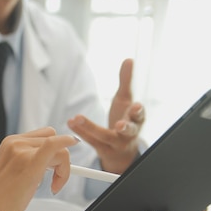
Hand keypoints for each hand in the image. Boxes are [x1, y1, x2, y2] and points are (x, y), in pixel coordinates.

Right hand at [0, 127, 78, 210]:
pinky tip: (73, 147)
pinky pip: (54, 146)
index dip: (53, 150)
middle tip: (54, 181)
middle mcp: (15, 143)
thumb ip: (26, 160)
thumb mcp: (10, 170)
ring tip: (52, 185)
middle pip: (52, 140)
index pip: (42, 137)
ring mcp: (22, 152)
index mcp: (9, 143)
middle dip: (58, 160)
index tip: (54, 167)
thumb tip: (50, 160)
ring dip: (63, 166)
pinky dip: (67, 143)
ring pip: (58, 148)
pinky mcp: (30, 164)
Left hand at [67, 58, 144, 173]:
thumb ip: (126, 81)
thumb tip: (129, 59)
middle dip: (125, 127)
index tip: (136, 107)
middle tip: (119, 125)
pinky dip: (80, 131)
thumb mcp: (125, 100)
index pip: (139, 116)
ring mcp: (115, 144)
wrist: (122, 151)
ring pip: (105, 137)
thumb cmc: (125, 120)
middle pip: (129, 131)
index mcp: (136, 120)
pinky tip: (71, 122)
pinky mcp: (102, 150)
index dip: (138, 112)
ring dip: (91, 128)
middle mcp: (128, 134)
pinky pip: (91, 141)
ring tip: (78, 118)